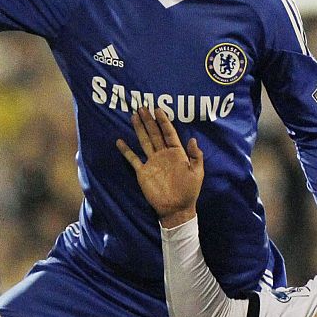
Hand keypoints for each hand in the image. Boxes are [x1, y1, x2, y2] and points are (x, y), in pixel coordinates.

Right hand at [116, 105, 203, 222]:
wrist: (176, 209)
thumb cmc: (189, 191)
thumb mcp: (197, 173)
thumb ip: (196, 156)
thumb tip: (193, 139)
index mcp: (176, 153)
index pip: (169, 133)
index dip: (163, 121)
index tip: (158, 109)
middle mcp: (163, 154)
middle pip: (155, 133)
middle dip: (149, 120)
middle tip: (142, 107)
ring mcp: (152, 162)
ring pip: (144, 141)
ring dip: (139, 129)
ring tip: (134, 116)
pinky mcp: (143, 172)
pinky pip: (133, 158)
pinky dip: (126, 150)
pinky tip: (120, 141)